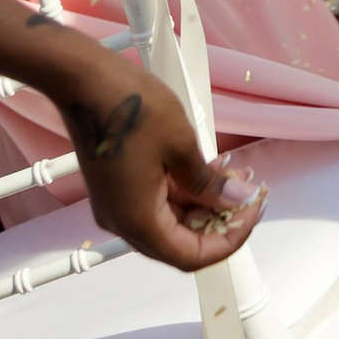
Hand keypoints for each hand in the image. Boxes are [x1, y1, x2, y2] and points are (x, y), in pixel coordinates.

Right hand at [48, 34, 265, 273]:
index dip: (229, 240)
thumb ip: (210, 183)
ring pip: (170, 221)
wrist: (85, 83)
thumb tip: (238, 201)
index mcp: (138, 222)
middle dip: (219, 220)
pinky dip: (185, 191)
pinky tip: (209, 167)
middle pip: (180, 242)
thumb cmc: (132, 110)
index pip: (191, 256)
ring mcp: (117, 206)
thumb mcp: (181, 146)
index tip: (252, 212)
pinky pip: (157, 203)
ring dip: (204, 202)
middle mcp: (123, 222)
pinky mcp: (118, 188)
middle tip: (248, 192)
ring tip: (235, 174)